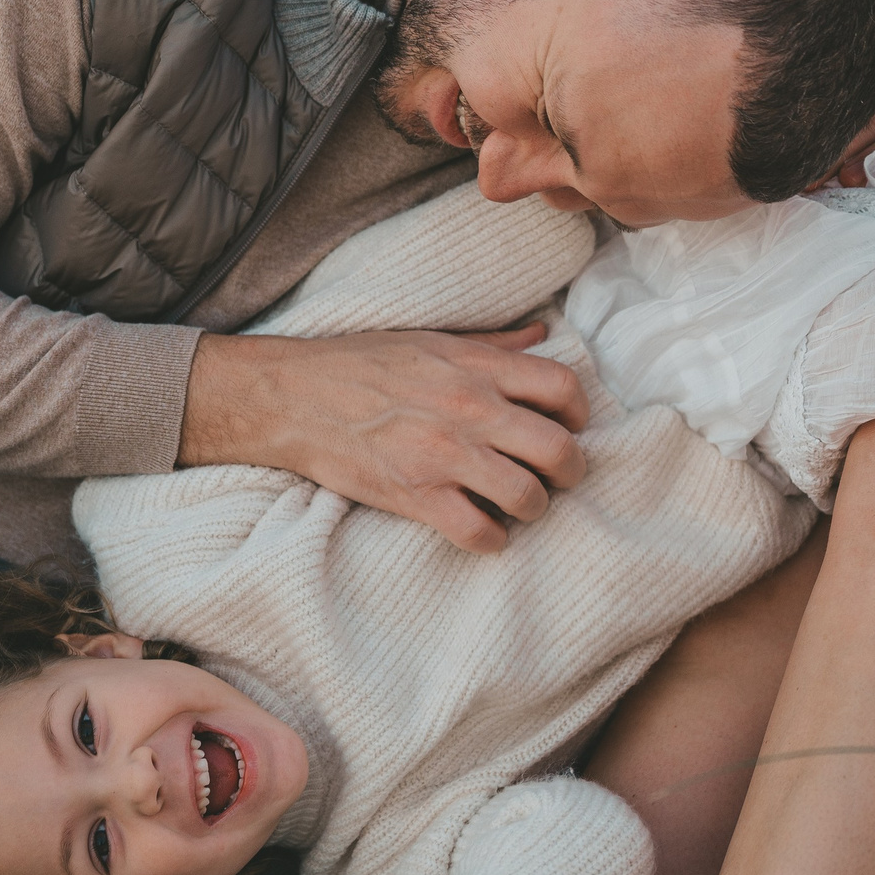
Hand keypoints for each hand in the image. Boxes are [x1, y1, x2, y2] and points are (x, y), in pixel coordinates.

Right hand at [183, 326, 588, 551]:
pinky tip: (483, 529)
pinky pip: (480, 533)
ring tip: (519, 506)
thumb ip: (491, 343)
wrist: (293, 397)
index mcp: (476, 366)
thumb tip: (542, 335)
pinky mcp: (416, 495)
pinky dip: (492, 539)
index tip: (571, 426)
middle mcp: (469, 409)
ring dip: (534, 509)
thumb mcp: (430, 339)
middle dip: (570, 471)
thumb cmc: (360, 364)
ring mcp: (444, 455)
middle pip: (560, 449)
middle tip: (557, 478)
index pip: (563, 386)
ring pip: (529, 497)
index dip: (580, 413)